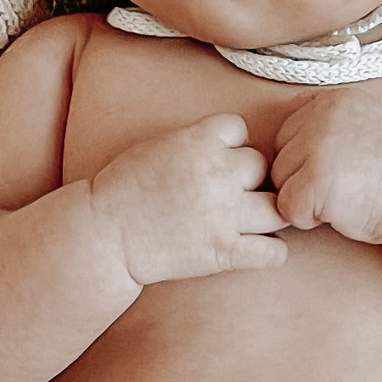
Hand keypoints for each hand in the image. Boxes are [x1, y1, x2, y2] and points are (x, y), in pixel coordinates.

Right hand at [89, 113, 287, 284]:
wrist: (105, 235)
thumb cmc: (122, 189)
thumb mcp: (157, 145)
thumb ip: (194, 140)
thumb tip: (224, 141)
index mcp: (199, 141)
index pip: (240, 129)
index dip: (230, 144)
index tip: (217, 160)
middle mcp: (218, 174)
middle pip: (260, 166)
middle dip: (248, 178)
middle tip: (230, 193)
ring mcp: (225, 215)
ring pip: (276, 206)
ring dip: (267, 212)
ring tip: (253, 220)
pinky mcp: (225, 252)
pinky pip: (274, 250)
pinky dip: (273, 250)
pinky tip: (259, 247)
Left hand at [268, 91, 381, 243]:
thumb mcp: (365, 124)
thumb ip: (327, 121)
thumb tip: (286, 134)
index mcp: (332, 100)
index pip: (288, 132)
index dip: (308, 159)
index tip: (341, 169)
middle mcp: (322, 116)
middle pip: (280, 156)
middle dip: (303, 178)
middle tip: (344, 185)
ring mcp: (318, 146)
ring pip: (280, 181)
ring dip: (305, 198)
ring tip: (343, 196)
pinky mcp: (317, 180)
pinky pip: (287, 207)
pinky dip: (307, 219)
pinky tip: (338, 211)